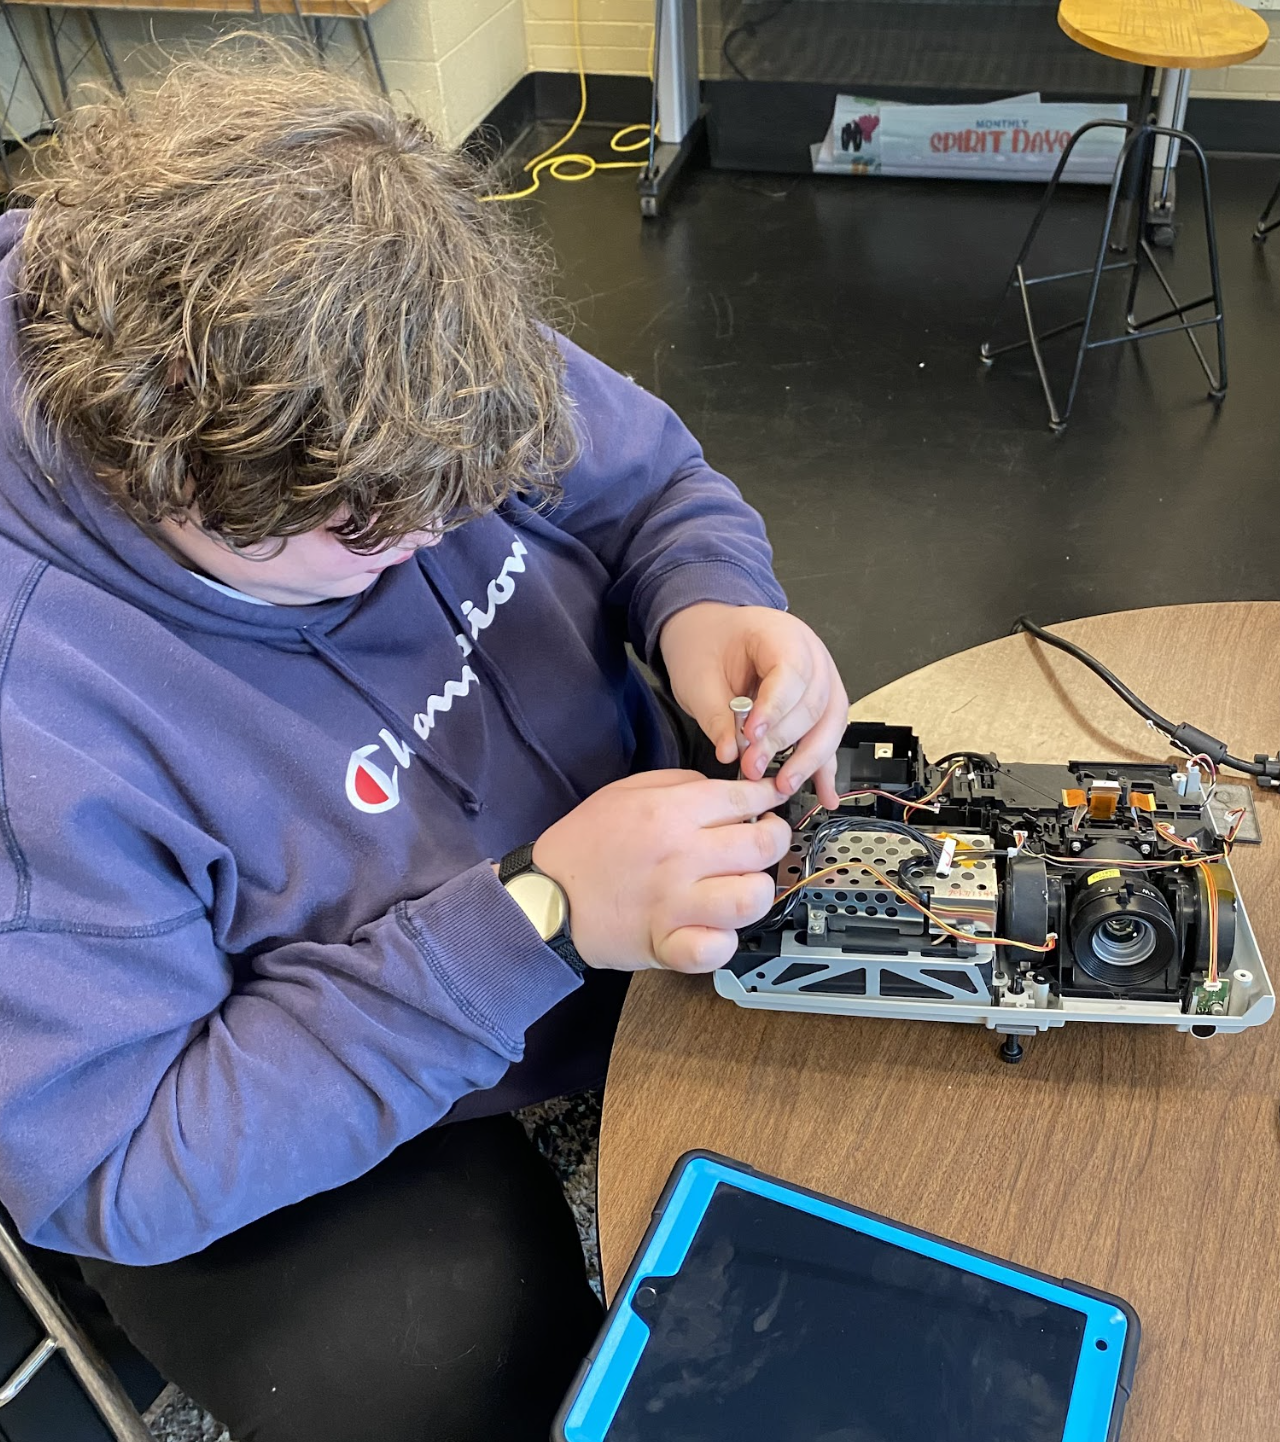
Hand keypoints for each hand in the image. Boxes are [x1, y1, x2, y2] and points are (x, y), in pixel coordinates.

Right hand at [532, 771, 790, 971]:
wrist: (546, 895)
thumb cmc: (585, 843)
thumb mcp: (627, 791)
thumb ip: (680, 784)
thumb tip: (727, 790)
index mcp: (669, 813)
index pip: (744, 797)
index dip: (766, 797)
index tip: (769, 801)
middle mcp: (678, 856)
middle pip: (762, 845)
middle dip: (774, 839)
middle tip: (763, 841)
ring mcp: (674, 903)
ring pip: (751, 898)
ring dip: (756, 890)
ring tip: (742, 885)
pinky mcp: (665, 944)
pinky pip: (716, 949)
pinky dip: (724, 941)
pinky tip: (715, 927)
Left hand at [659, 603, 847, 807]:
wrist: (711, 632)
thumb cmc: (708, 642)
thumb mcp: (699, 676)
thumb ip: (717, 715)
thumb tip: (731, 753)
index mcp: (781, 635)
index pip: (791, 673)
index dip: (774, 709)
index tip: (752, 735)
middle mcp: (812, 655)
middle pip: (814, 704)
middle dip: (784, 743)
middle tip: (753, 768)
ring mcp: (821, 679)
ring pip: (829, 724)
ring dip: (808, 759)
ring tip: (784, 785)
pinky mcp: (819, 704)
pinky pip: (827, 736)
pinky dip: (824, 766)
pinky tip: (825, 793)